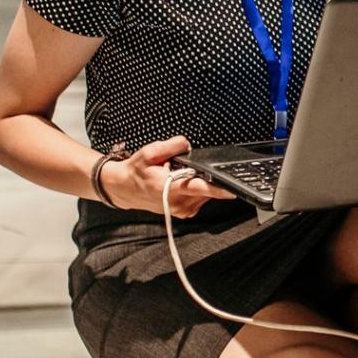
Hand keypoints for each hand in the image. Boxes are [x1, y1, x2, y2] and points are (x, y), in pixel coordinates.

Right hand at [103, 136, 235, 216]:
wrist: (124, 188)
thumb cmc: (136, 171)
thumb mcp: (150, 152)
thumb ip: (171, 145)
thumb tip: (187, 144)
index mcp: (170, 188)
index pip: (199, 188)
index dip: (218, 188)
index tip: (232, 188)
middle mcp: (178, 202)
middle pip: (206, 188)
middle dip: (201, 175)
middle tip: (181, 169)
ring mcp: (182, 209)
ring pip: (204, 193)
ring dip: (198, 183)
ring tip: (177, 176)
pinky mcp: (185, 212)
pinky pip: (200, 198)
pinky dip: (195, 189)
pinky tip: (181, 183)